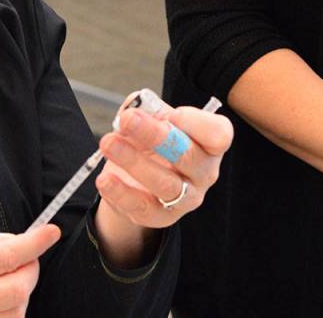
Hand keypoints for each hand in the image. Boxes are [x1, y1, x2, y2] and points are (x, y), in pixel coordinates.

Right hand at [0, 215, 59, 317]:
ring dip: (20, 295)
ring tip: (7, 277)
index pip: (7, 254)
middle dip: (31, 269)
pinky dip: (1, 314)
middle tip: (26, 255)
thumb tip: (2, 238)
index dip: (35, 243)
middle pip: (17, 290)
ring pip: (8, 316)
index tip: (50, 232)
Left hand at [96, 101, 233, 230]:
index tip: (171, 114)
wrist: (138, 179)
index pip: (218, 135)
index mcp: (209, 143)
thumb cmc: (152, 142)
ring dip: (133, 161)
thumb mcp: (152, 119)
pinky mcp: (162, 216)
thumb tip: (136, 106)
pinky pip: (143, 207)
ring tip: (108, 143)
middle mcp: (204, 172)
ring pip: (165, 183)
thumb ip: (145, 109)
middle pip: (187, 156)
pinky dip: (121, 193)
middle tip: (127, 119)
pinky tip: (104, 179)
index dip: (196, 124)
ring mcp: (186, 197)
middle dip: (155, 135)